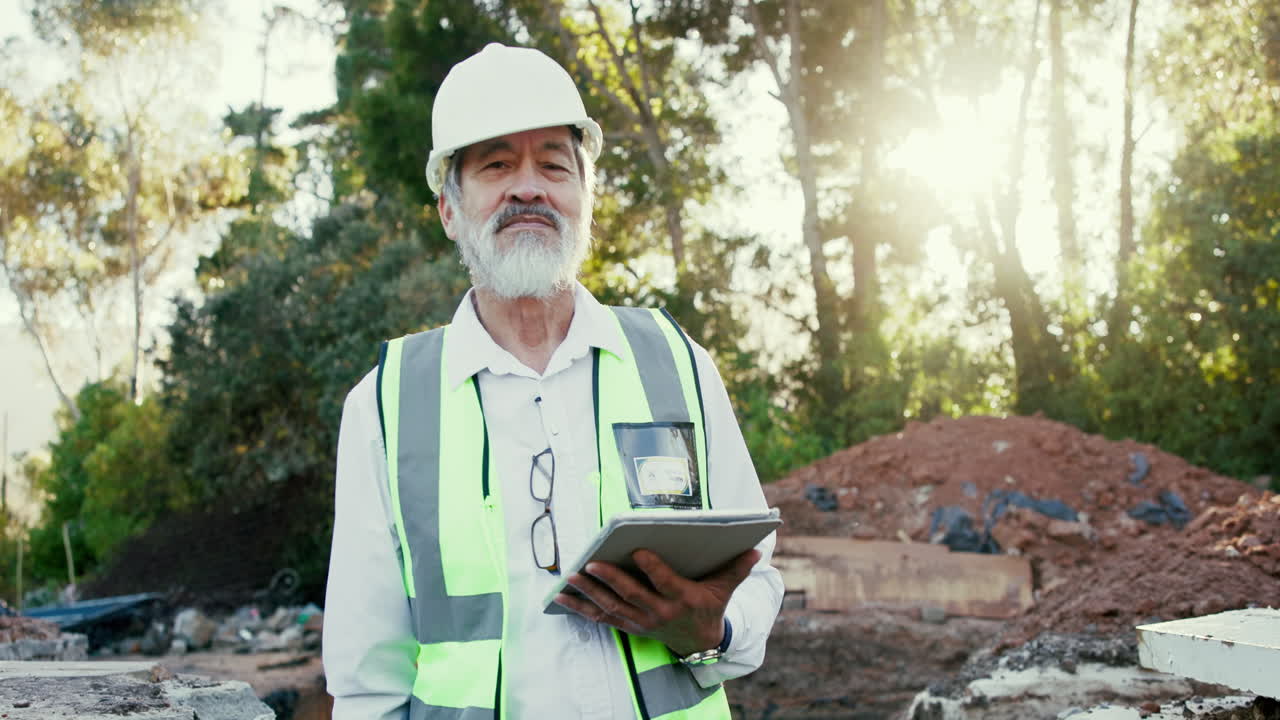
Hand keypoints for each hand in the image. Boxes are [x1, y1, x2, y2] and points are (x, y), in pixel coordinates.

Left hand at [553, 548, 759, 656]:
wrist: (699, 643)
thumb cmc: (709, 606)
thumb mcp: (725, 588)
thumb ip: (737, 567)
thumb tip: (757, 548)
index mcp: (683, 598)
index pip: (665, 582)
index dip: (652, 568)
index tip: (638, 550)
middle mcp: (660, 612)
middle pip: (632, 596)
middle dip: (610, 579)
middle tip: (592, 563)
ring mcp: (642, 621)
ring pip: (612, 607)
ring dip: (590, 592)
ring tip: (571, 576)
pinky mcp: (629, 626)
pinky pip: (602, 617)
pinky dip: (581, 608)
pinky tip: (562, 595)